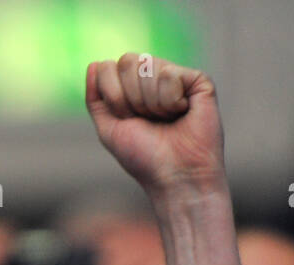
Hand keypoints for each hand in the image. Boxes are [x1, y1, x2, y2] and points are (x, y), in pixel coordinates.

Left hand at [86, 54, 224, 196]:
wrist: (174, 174)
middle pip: (128, 60)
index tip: (125, 118)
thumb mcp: (109, 129)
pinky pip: (170, 75)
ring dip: (150, 102)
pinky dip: (169, 101)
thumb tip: (94, 63)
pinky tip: (182, 112)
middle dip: (128, 97)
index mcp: (132, 88)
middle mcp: (154, 78)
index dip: (112, 95)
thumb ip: (96, 98)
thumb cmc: (143, 156)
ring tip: (166, 119)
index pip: (109, 66)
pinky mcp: (198, 80)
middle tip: (145, 119)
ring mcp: (177, 77)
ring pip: (148, 65)